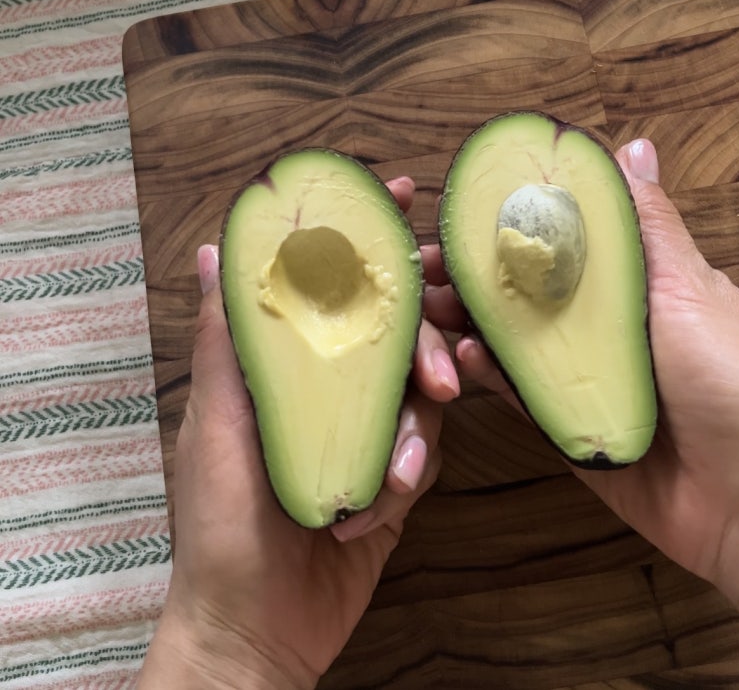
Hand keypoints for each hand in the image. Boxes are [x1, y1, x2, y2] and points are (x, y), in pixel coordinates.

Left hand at [137, 177, 459, 689]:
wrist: (257, 627)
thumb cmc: (219, 523)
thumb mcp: (216, 425)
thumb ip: (228, 340)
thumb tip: (215, 248)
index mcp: (285, 366)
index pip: (329, 285)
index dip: (365, 237)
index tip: (404, 194)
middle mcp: (329, 388)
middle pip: (392, 333)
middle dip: (419, 347)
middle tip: (440, 373)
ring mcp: (364, 431)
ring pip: (417, 396)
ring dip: (410, 434)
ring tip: (393, 474)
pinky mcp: (392, 478)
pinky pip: (422, 455)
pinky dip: (404, 477)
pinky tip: (373, 508)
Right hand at [427, 139, 738, 611]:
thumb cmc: (730, 379)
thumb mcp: (685, 288)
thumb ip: (645, 226)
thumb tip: (630, 148)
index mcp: (623, 286)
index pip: (553, 245)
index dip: (504, 227)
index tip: (459, 212)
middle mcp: (594, 326)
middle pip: (519, 291)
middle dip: (469, 275)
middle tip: (425, 266)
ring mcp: (575, 376)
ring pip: (507, 339)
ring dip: (465, 321)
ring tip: (431, 309)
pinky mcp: (561, 423)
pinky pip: (514, 393)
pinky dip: (486, 373)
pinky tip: (466, 357)